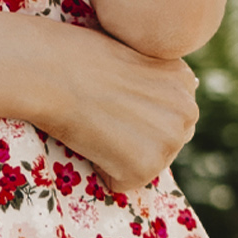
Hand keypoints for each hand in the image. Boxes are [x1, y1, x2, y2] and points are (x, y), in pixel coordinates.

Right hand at [47, 24, 199, 192]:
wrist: (48, 69)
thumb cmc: (72, 55)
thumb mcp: (126, 56)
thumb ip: (147, 81)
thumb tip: (142, 108)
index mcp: (183, 79)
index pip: (165, 115)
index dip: (132, 113)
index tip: (109, 97)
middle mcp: (188, 110)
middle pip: (163, 143)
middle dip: (133, 138)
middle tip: (100, 112)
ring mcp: (171, 140)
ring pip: (145, 165)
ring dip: (117, 154)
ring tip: (94, 122)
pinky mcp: (147, 166)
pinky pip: (121, 183)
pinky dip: (100, 170)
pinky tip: (89, 139)